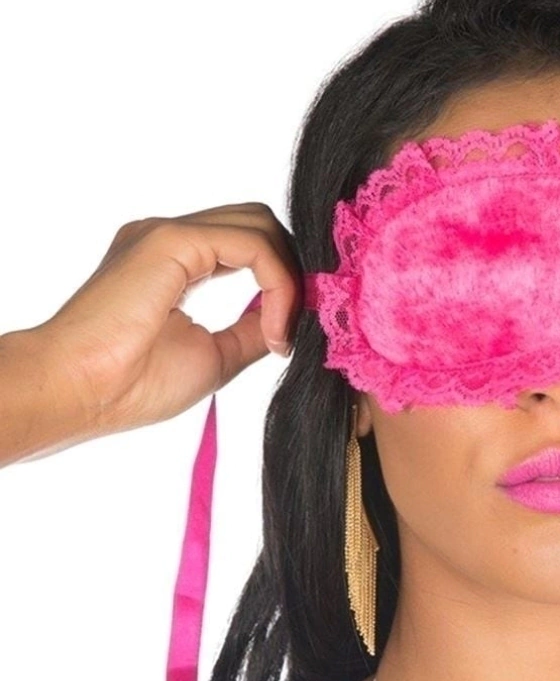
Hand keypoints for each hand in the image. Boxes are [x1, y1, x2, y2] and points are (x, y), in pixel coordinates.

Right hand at [35, 203, 302, 437]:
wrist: (82, 391)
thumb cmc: (133, 384)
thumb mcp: (216, 354)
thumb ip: (252, 329)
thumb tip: (288, 320)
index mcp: (175, 261)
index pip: (249, 244)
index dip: (283, 282)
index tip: (285, 338)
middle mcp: (171, 238)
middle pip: (258, 224)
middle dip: (290, 270)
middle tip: (291, 327)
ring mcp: (170, 234)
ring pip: (260, 225)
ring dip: (288, 278)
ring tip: (281, 333)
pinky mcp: (173, 239)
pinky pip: (252, 243)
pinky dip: (278, 282)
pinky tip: (273, 327)